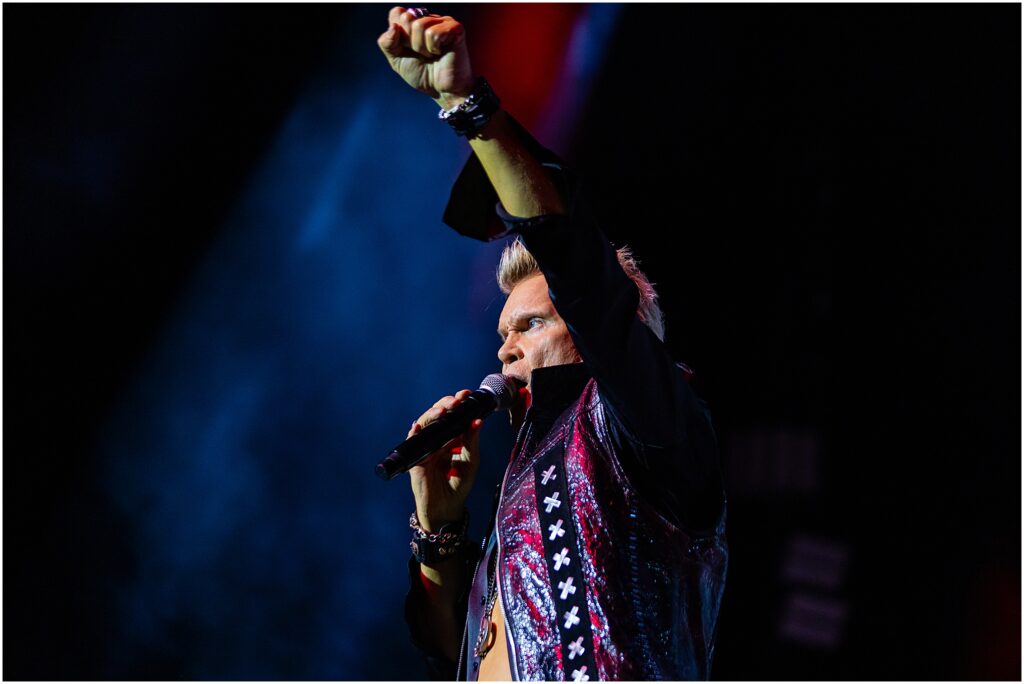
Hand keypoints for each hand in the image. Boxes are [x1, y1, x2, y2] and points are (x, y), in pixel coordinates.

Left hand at [377, 7, 474, 106]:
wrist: (441, 91)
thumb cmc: (422, 74)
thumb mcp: (396, 60)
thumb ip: (387, 43)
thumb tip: (393, 27)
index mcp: (414, 22)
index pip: (397, 13)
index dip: (398, 34)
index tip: (408, 48)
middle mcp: (428, 18)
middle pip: (407, 18)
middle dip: (409, 42)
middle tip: (421, 53)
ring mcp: (442, 21)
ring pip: (420, 26)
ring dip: (422, 47)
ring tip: (431, 55)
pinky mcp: (455, 28)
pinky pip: (433, 33)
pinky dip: (433, 48)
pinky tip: (440, 53)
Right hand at [408, 390, 482, 531]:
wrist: (447, 508)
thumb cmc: (459, 484)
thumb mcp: (471, 462)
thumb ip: (472, 442)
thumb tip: (478, 421)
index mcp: (452, 437)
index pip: (454, 414)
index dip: (458, 403)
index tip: (466, 394)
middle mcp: (438, 438)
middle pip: (438, 414)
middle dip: (446, 404)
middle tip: (457, 400)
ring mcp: (425, 446)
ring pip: (425, 423)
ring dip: (432, 414)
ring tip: (443, 411)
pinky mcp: (416, 458)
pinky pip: (413, 441)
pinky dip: (415, 432)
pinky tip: (419, 426)